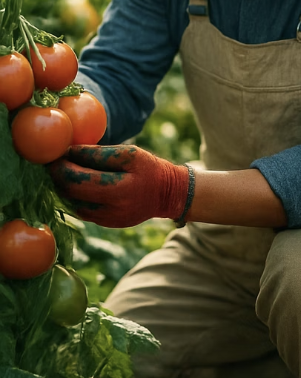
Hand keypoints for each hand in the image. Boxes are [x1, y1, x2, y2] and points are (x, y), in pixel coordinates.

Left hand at [48, 145, 191, 227]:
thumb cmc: (149, 168)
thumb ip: (99, 154)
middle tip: (55, 163)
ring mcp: (109, 219)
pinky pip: (83, 210)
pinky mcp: (107, 224)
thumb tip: (69, 153)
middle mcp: (113, 208)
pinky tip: (82, 186)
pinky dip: (78, 197)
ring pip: (74, 203)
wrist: (169, 194)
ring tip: (70, 172)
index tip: (56, 154)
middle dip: (59, 176)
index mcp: (121, 187)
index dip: (63, 165)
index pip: (80, 177)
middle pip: (72, 192)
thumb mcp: (129, 153)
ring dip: (66, 187)